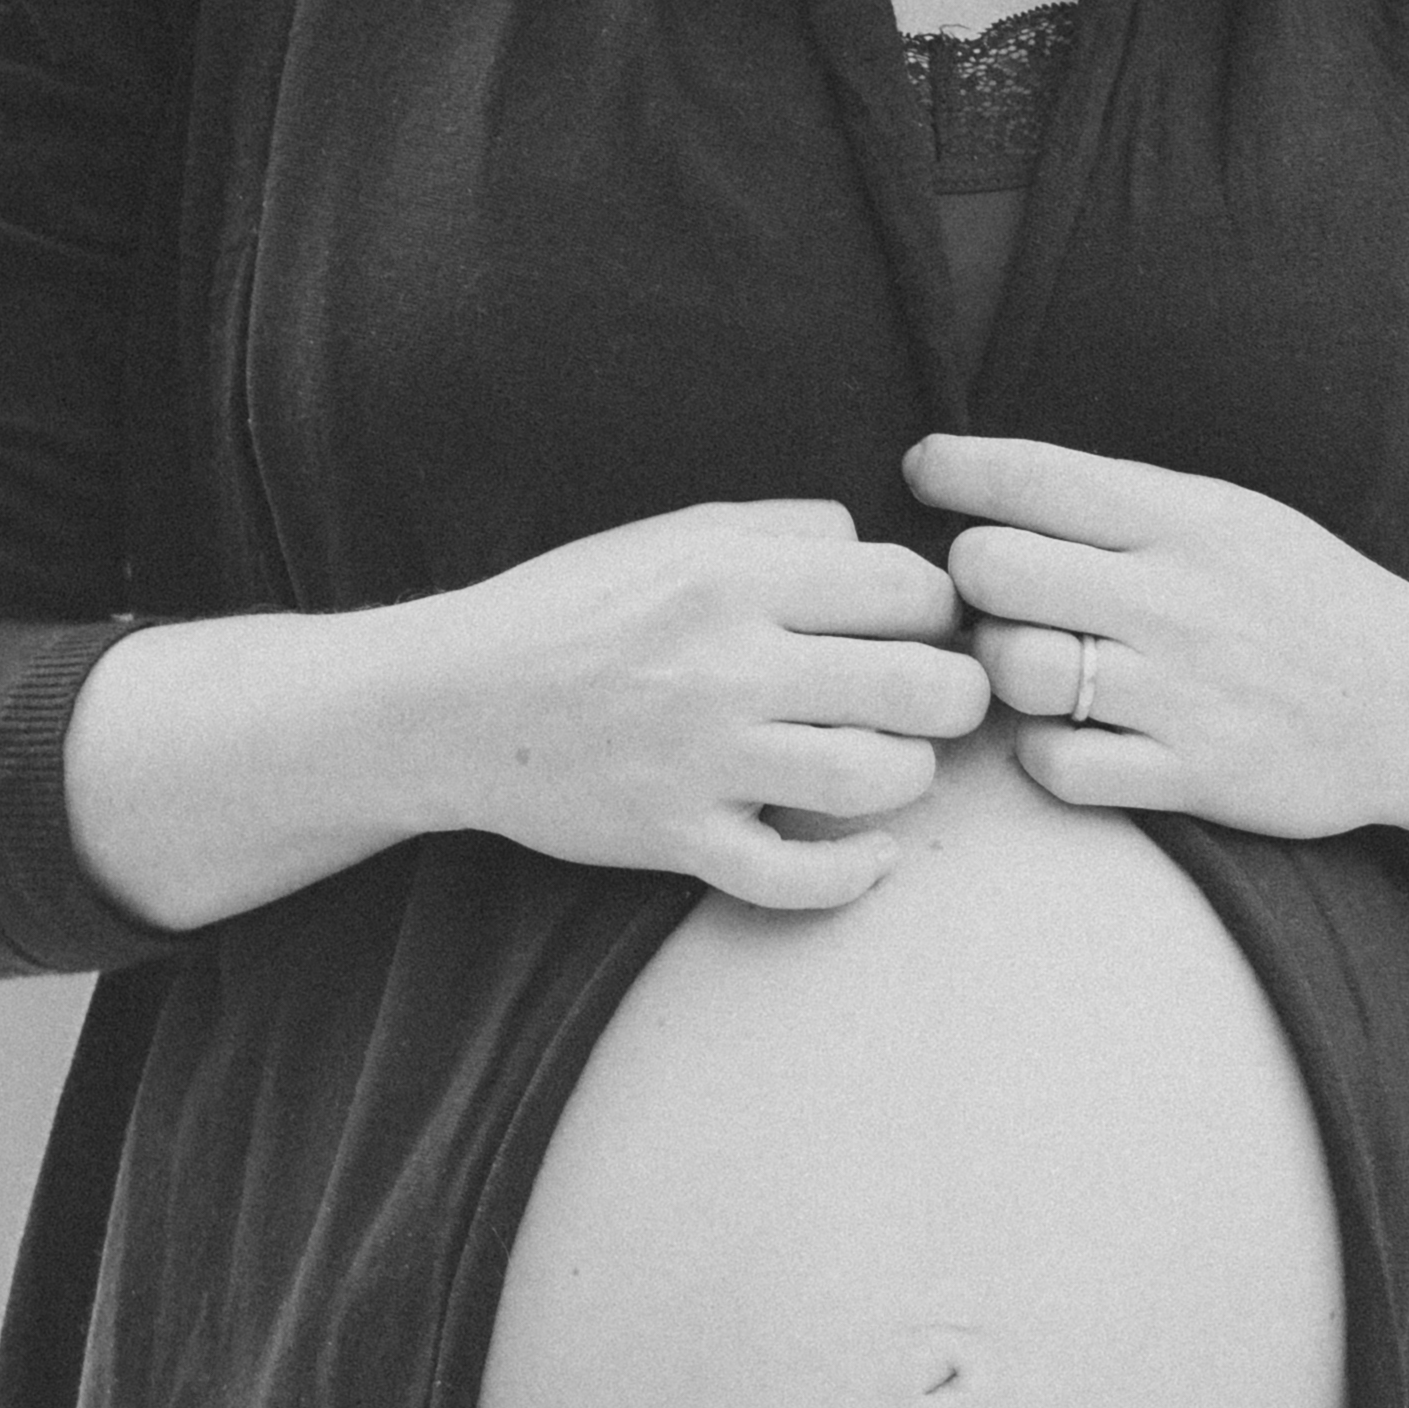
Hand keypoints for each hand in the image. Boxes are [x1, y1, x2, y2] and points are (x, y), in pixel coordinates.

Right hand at [423, 496, 992, 909]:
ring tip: (893, 759)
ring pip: (875, 778)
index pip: (910, 589)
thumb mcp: (679, 533)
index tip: (925, 627)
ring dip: (912, 774)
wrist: (450, 701)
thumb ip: (791, 530)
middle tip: (941, 699)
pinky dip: (855, 872)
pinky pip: (795, 877)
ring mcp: (701, 761)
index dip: (942, 610)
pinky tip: (874, 850)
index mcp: (733, 578)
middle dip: (958, 695)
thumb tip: (886, 550)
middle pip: (919, 687)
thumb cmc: (578, 606)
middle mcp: (725, 667)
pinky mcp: (676, 839)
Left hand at [903, 431, 1408, 855]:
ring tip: (1033, 663)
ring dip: (1000, 667)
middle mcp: (1177, 598)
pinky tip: (1071, 732)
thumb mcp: (1235, 519)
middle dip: (971, 577)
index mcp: (1188, 516)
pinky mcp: (1188, 775)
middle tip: (996, 591)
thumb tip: (988, 487)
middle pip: (991, 568)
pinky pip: (1053, 764)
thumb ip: (1123, 506)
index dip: (950, 469)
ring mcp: (1180, 691)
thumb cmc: (1309, 601)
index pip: (1026, 475)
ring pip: (1009, 668)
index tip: (927, 474)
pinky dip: (1042, 751)